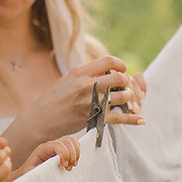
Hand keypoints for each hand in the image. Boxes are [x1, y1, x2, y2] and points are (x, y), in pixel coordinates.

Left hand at [16, 135, 81, 177]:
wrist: (26, 174)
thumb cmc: (28, 175)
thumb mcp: (31, 175)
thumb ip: (38, 173)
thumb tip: (46, 174)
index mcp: (42, 150)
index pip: (57, 145)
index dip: (64, 154)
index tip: (65, 166)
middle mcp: (50, 146)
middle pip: (67, 141)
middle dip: (72, 155)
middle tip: (68, 168)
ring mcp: (56, 147)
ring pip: (72, 141)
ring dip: (76, 153)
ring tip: (72, 165)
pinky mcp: (61, 150)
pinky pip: (73, 145)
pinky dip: (77, 152)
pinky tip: (73, 162)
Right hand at [22, 56, 144, 140]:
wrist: (40, 119)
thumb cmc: (54, 99)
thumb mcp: (68, 80)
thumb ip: (86, 74)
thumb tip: (106, 70)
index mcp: (79, 72)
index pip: (108, 61)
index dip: (120, 64)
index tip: (122, 70)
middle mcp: (85, 85)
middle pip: (118, 78)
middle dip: (126, 82)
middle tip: (123, 87)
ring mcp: (89, 102)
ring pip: (121, 96)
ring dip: (128, 98)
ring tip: (126, 101)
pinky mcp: (92, 118)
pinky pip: (118, 118)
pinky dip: (132, 119)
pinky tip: (141, 120)